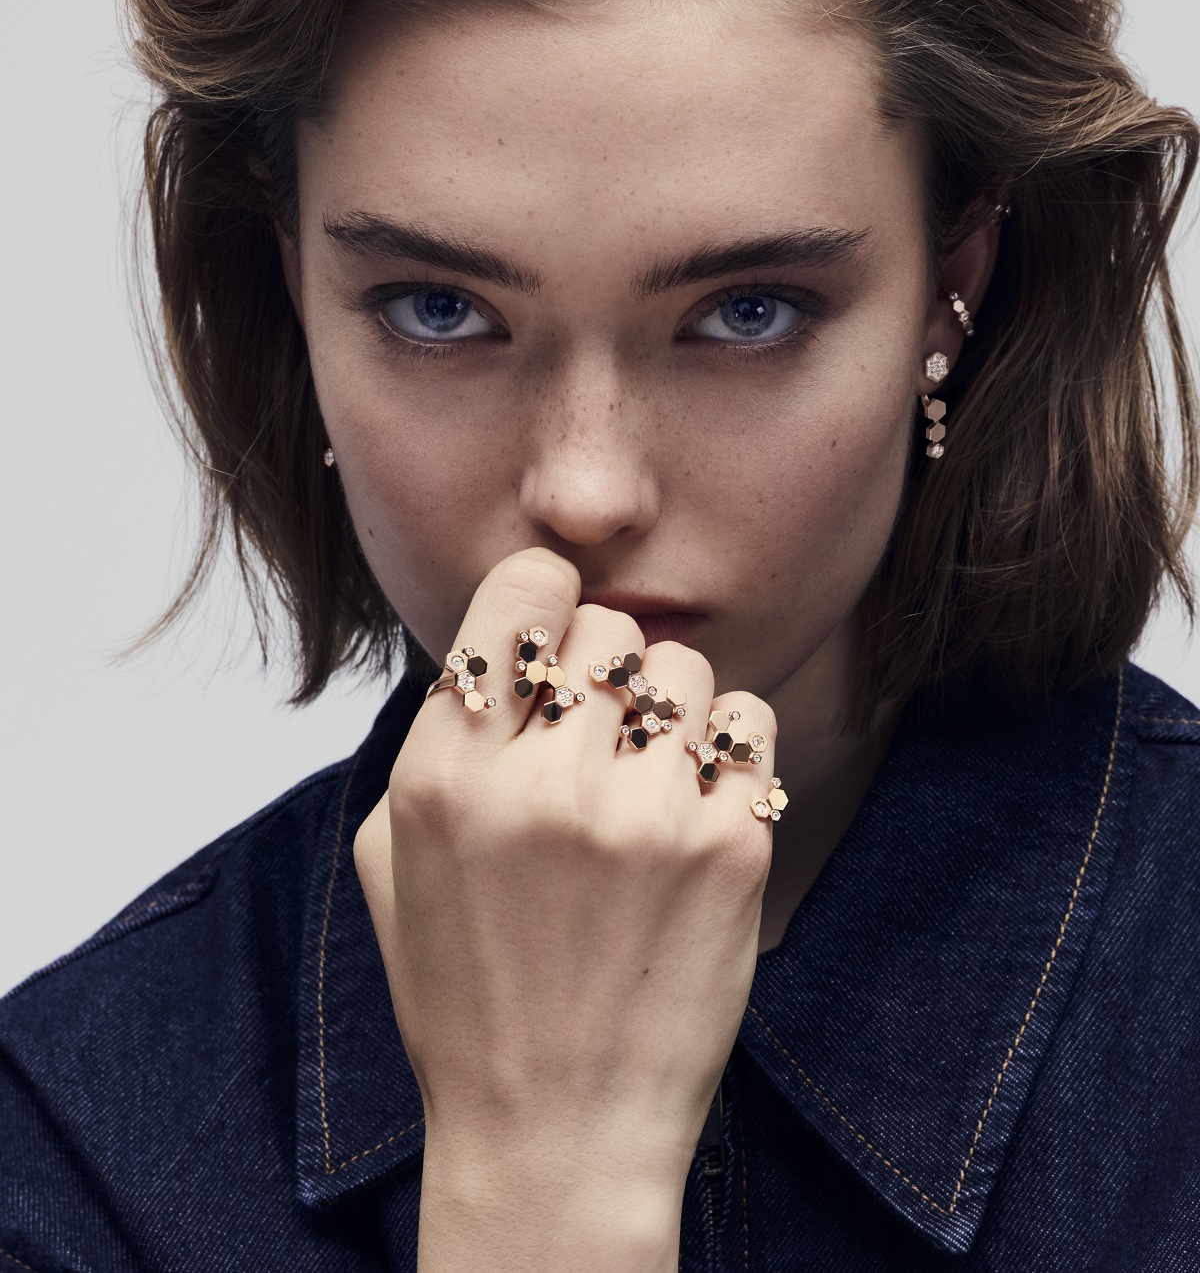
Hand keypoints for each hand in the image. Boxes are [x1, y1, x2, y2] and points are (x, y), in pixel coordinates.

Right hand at [354, 548, 778, 1270]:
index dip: (544, 595)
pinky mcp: (728, 849)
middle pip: (609, 626)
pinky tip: (695, 808)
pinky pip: (749, 723)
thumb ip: (433, 738)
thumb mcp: (391, 860)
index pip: (519, 593)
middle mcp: (540, 786)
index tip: (556, 625)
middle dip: (605, 668)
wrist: (557, 1132)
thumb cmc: (467, 994)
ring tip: (646, 785)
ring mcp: (642, 817)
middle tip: (598, 735)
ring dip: (668, 712)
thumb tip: (494, 645)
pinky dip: (728, 750)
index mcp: (443, 778)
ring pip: (684, 669)